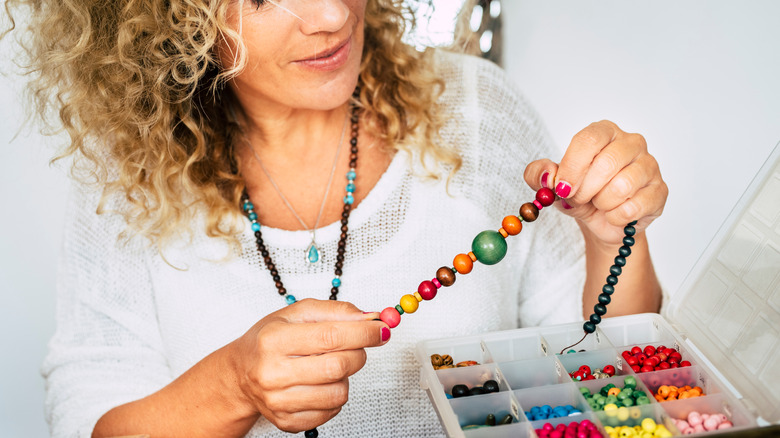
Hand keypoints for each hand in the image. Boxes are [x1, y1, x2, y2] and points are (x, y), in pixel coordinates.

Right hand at [231, 299, 387, 431]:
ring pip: (339, 393)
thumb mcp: (296, 313)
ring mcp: (278, 402)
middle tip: (357, 345)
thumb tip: (369, 318)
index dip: (363, 332)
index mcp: (274, 340)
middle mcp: (272, 373)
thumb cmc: (270, 340)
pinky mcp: (287, 422)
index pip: (330, 337)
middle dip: (359, 353)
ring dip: (346, 376)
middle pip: (338, 366)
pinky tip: (321, 383)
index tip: (381, 329)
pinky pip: (331, 411)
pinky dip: (335, 395)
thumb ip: (335, 311)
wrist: (240, 373)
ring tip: (331, 365)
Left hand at [524, 120, 667, 245]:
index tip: (562, 187)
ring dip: (602, 203)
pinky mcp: (659, 191)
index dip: (573, 166)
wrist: (604, 221)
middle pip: (607, 162)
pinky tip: (615, 214)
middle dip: (586, 189)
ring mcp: (649, 165)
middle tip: (579, 198)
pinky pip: (634, 207)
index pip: (589, 139)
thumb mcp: (553, 184)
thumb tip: (547, 174)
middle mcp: (631, 143)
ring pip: (622, 186)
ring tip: (599, 204)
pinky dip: (616, 217)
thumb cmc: (581, 195)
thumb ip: (539, 175)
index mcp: (604, 132)